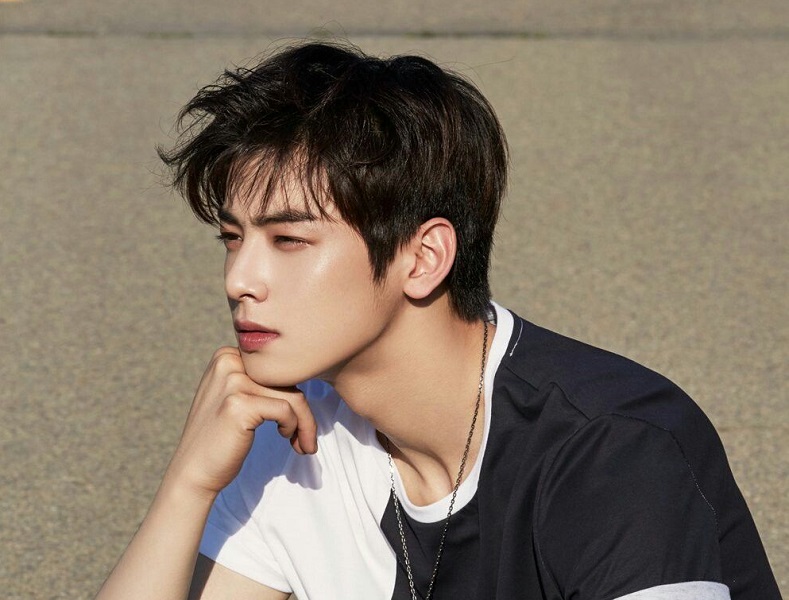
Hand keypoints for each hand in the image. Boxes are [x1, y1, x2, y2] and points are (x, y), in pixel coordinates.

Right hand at [164, 346, 317, 498]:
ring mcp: (232, 382)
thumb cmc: (221, 438)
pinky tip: (286, 438)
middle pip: (288, 380)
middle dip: (304, 411)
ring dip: (305, 423)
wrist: (193, 471)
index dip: (294, 394)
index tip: (300, 420)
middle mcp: (228, 362)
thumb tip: (300, 371)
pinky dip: (293, 427)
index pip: (277, 369)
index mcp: (227, 355)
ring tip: (303, 445)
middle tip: (307, 438)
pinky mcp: (239, 404)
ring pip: (293, 395)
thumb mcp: (234, 397)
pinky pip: (286, 409)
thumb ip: (256, 380)